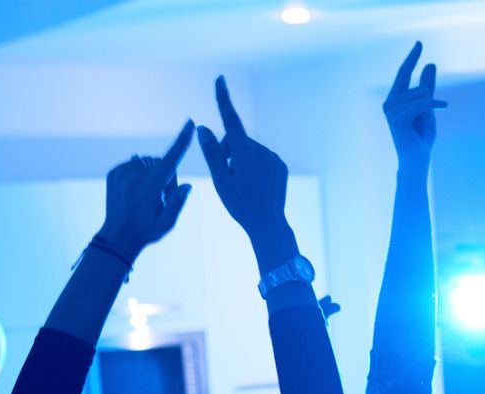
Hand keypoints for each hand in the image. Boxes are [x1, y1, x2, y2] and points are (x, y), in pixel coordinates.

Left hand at [98, 122, 194, 259]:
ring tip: (146, 195)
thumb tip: (187, 185)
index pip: (170, 159)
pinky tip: (136, 191)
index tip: (190, 123)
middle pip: (161, 163)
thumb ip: (178, 202)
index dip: (182, 141)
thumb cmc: (147, 231)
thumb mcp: (168, 222)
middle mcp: (134, 177)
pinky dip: (139, 174)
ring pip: (147, 163)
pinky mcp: (114, 172)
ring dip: (152, 174)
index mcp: (149, 188)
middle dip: (166, 175)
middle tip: (161, 197)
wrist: (117, 237)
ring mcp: (122, 173)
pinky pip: (135, 164)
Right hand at [199, 76, 291, 242]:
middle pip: (236, 141)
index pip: (230, 119)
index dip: (223, 98)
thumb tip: (203, 127)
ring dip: (241, 161)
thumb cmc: (240, 204)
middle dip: (228, 152)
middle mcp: (262, 150)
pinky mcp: (280, 166)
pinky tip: (256, 185)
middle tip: (228, 178)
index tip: (220, 79)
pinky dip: (255, 167)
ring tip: (243, 185)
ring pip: (249, 151)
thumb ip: (212, 152)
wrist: (268, 223)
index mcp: (245, 152)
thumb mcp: (220, 179)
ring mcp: (273, 157)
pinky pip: (263, 159)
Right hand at [385, 43, 444, 171]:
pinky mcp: (397, 119)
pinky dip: (435, 106)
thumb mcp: (427, 107)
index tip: (420, 42)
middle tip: (423, 123)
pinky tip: (444, 107)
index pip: (403, 72)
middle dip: (429, 102)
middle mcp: (389, 103)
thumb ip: (427, 87)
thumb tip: (430, 64)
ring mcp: (391, 111)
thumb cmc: (420, 137)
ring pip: (421, 94)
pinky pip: (422, 103)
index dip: (412, 58)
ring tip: (422, 126)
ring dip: (430, 109)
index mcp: (394, 99)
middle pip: (419, 86)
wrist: (417, 160)